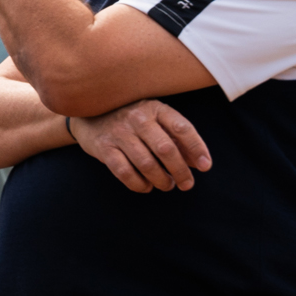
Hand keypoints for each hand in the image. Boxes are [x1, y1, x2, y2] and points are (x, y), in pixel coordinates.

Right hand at [70, 100, 211, 192]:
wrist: (91, 114)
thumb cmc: (132, 120)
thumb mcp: (156, 120)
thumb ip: (177, 139)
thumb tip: (198, 162)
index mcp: (156, 108)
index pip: (182, 128)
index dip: (197, 148)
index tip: (205, 166)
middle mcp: (138, 118)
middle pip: (166, 149)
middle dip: (180, 171)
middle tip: (187, 184)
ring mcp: (119, 133)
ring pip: (146, 164)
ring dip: (161, 180)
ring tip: (167, 185)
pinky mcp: (104, 148)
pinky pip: (124, 172)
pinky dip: (139, 184)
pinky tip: (146, 187)